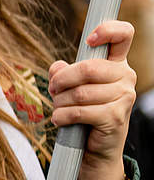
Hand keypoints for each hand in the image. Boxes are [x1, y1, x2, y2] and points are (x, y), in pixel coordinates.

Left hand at [48, 20, 135, 179]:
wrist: (96, 148)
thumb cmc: (84, 113)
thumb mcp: (72, 88)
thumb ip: (63, 72)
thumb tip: (57, 66)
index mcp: (117, 64)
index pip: (123, 35)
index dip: (107, 30)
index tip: (88, 39)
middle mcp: (126, 77)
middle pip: (88, 67)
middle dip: (62, 80)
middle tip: (53, 89)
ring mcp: (124, 97)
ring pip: (80, 92)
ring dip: (60, 102)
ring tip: (59, 108)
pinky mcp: (115, 117)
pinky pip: (79, 111)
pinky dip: (62, 116)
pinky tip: (60, 120)